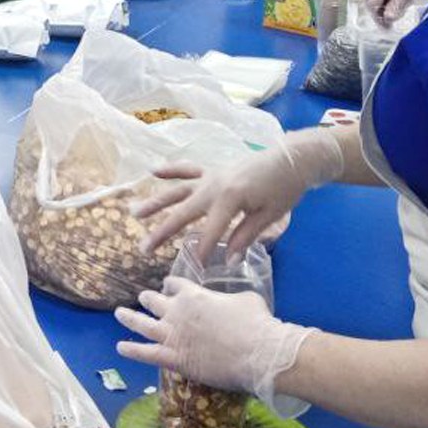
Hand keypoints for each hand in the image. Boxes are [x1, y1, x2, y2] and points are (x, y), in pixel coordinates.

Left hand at [115, 276, 315, 410]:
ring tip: (119, 314)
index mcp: (194, 294)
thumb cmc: (256, 323)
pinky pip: (146, 353)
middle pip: (155, 301)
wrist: (258, 352)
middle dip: (149, 299)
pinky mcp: (173, 358)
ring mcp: (172, 335)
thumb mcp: (246, 299)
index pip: (176, 284)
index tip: (168, 285)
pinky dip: (131, 350)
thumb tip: (232, 302)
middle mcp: (178, 311)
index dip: (171, 284)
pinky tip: (120, 348)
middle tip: (145, 298)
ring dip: (129, 318)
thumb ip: (231, 298)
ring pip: (142, 324)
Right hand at [134, 127, 345, 261]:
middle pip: (183, 213)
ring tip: (135, 212)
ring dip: (156, 202)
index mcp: (229, 199)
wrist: (292, 159)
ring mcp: (211, 176)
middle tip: (143, 248)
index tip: (197, 268)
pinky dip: (171, 169)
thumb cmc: (284, 189)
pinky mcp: (213, 169)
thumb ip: (245, 236)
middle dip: (163, 232)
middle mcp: (213, 186)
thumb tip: (230, 260)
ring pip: (178, 191)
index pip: (210, 232)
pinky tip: (153, 171)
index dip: (204, 251)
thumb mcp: (269, 216)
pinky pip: (188, 169)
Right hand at [363, 0, 427, 26]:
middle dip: (382, 13)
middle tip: (392, 22)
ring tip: (398, 11)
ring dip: (386, 6)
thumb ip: (394, 9)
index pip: (372, 8)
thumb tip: (387, 20)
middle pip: (373, 3)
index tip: (388, 29)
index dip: (380, 20)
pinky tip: (399, 1)